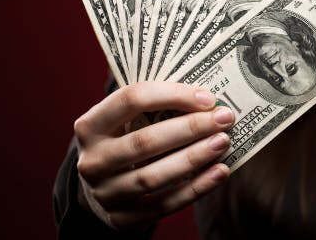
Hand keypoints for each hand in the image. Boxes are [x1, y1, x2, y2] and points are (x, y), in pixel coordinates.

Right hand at [73, 82, 235, 230]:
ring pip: (153, 176)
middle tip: (224, 118)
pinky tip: (220, 172)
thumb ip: (157, 105)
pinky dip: (196, 188)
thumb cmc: (127, 139)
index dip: (172, 95)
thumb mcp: (128, 119)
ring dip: (194, 158)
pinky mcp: (121, 218)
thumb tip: (208, 96)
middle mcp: (92, 161)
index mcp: (91, 125)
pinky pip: (164, 204)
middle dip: (190, 128)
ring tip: (223, 142)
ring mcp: (104, 193)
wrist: (103, 187)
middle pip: (145, 142)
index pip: (130, 100)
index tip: (207, 97)